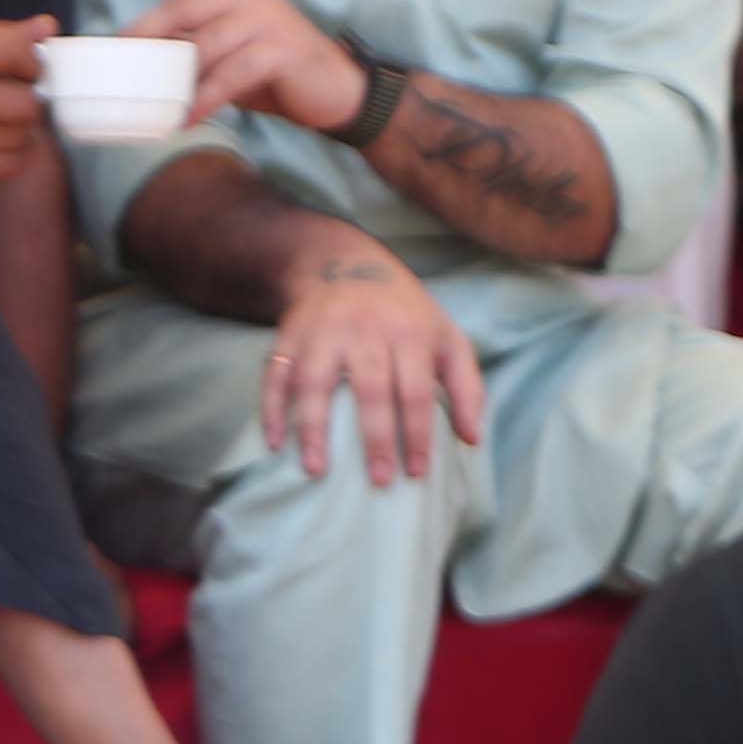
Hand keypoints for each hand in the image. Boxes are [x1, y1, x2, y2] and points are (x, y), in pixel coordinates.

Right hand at [0, 17, 50, 193]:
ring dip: (18, 125)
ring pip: (22, 134)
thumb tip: (43, 29)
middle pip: (25, 100)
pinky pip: (9, 163)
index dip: (32, 56)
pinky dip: (9, 151)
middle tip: (10, 92)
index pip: (12, 51)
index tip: (28, 61)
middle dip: (26, 94)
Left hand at [121, 0, 366, 137]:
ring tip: (153, 105)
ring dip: (176, 79)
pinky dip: (205, 99)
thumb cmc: (273, 71)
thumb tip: (142, 63)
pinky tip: (187, 117)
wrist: (334, 89)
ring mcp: (266, 20)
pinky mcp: (281, 50)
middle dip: (147, 33)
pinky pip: (232, 74)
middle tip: (119, 58)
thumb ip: (192, 46)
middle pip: (184, 6)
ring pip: (206, 45)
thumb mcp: (226, 54)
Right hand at [256, 254, 484, 486]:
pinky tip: (274, 441)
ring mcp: (323, 332)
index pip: (416, 390)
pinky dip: (271, 407)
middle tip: (378, 481)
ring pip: (315, 382)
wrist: (343, 262)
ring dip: (313, 427)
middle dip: (376, 437)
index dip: (418, 433)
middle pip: (371, 389)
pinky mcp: (290, 335)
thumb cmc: (403, 312)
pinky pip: (276, 374)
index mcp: (409, 333)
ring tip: (314, 469)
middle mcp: (365, 331)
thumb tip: (471, 439)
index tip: (416, 472)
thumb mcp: (446, 336)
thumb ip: (466, 386)